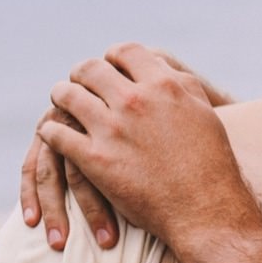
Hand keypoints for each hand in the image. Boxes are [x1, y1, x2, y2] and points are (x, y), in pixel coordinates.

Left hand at [33, 44, 259, 258]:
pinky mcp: (95, 159)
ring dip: (61, 96)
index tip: (109, 66)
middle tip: (78, 82)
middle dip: (81, 74)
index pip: (125, 51)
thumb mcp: (203, 111)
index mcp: (163, 85)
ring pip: (68, 96)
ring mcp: (112, 130)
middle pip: (90, 69)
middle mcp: (135, 101)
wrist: (204, 210)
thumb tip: (159, 66)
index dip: (113, 57)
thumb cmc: (210, 163)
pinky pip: (57, 135)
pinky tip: (52, 134)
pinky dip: (51, 131)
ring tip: (60, 101)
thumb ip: (180, 84)